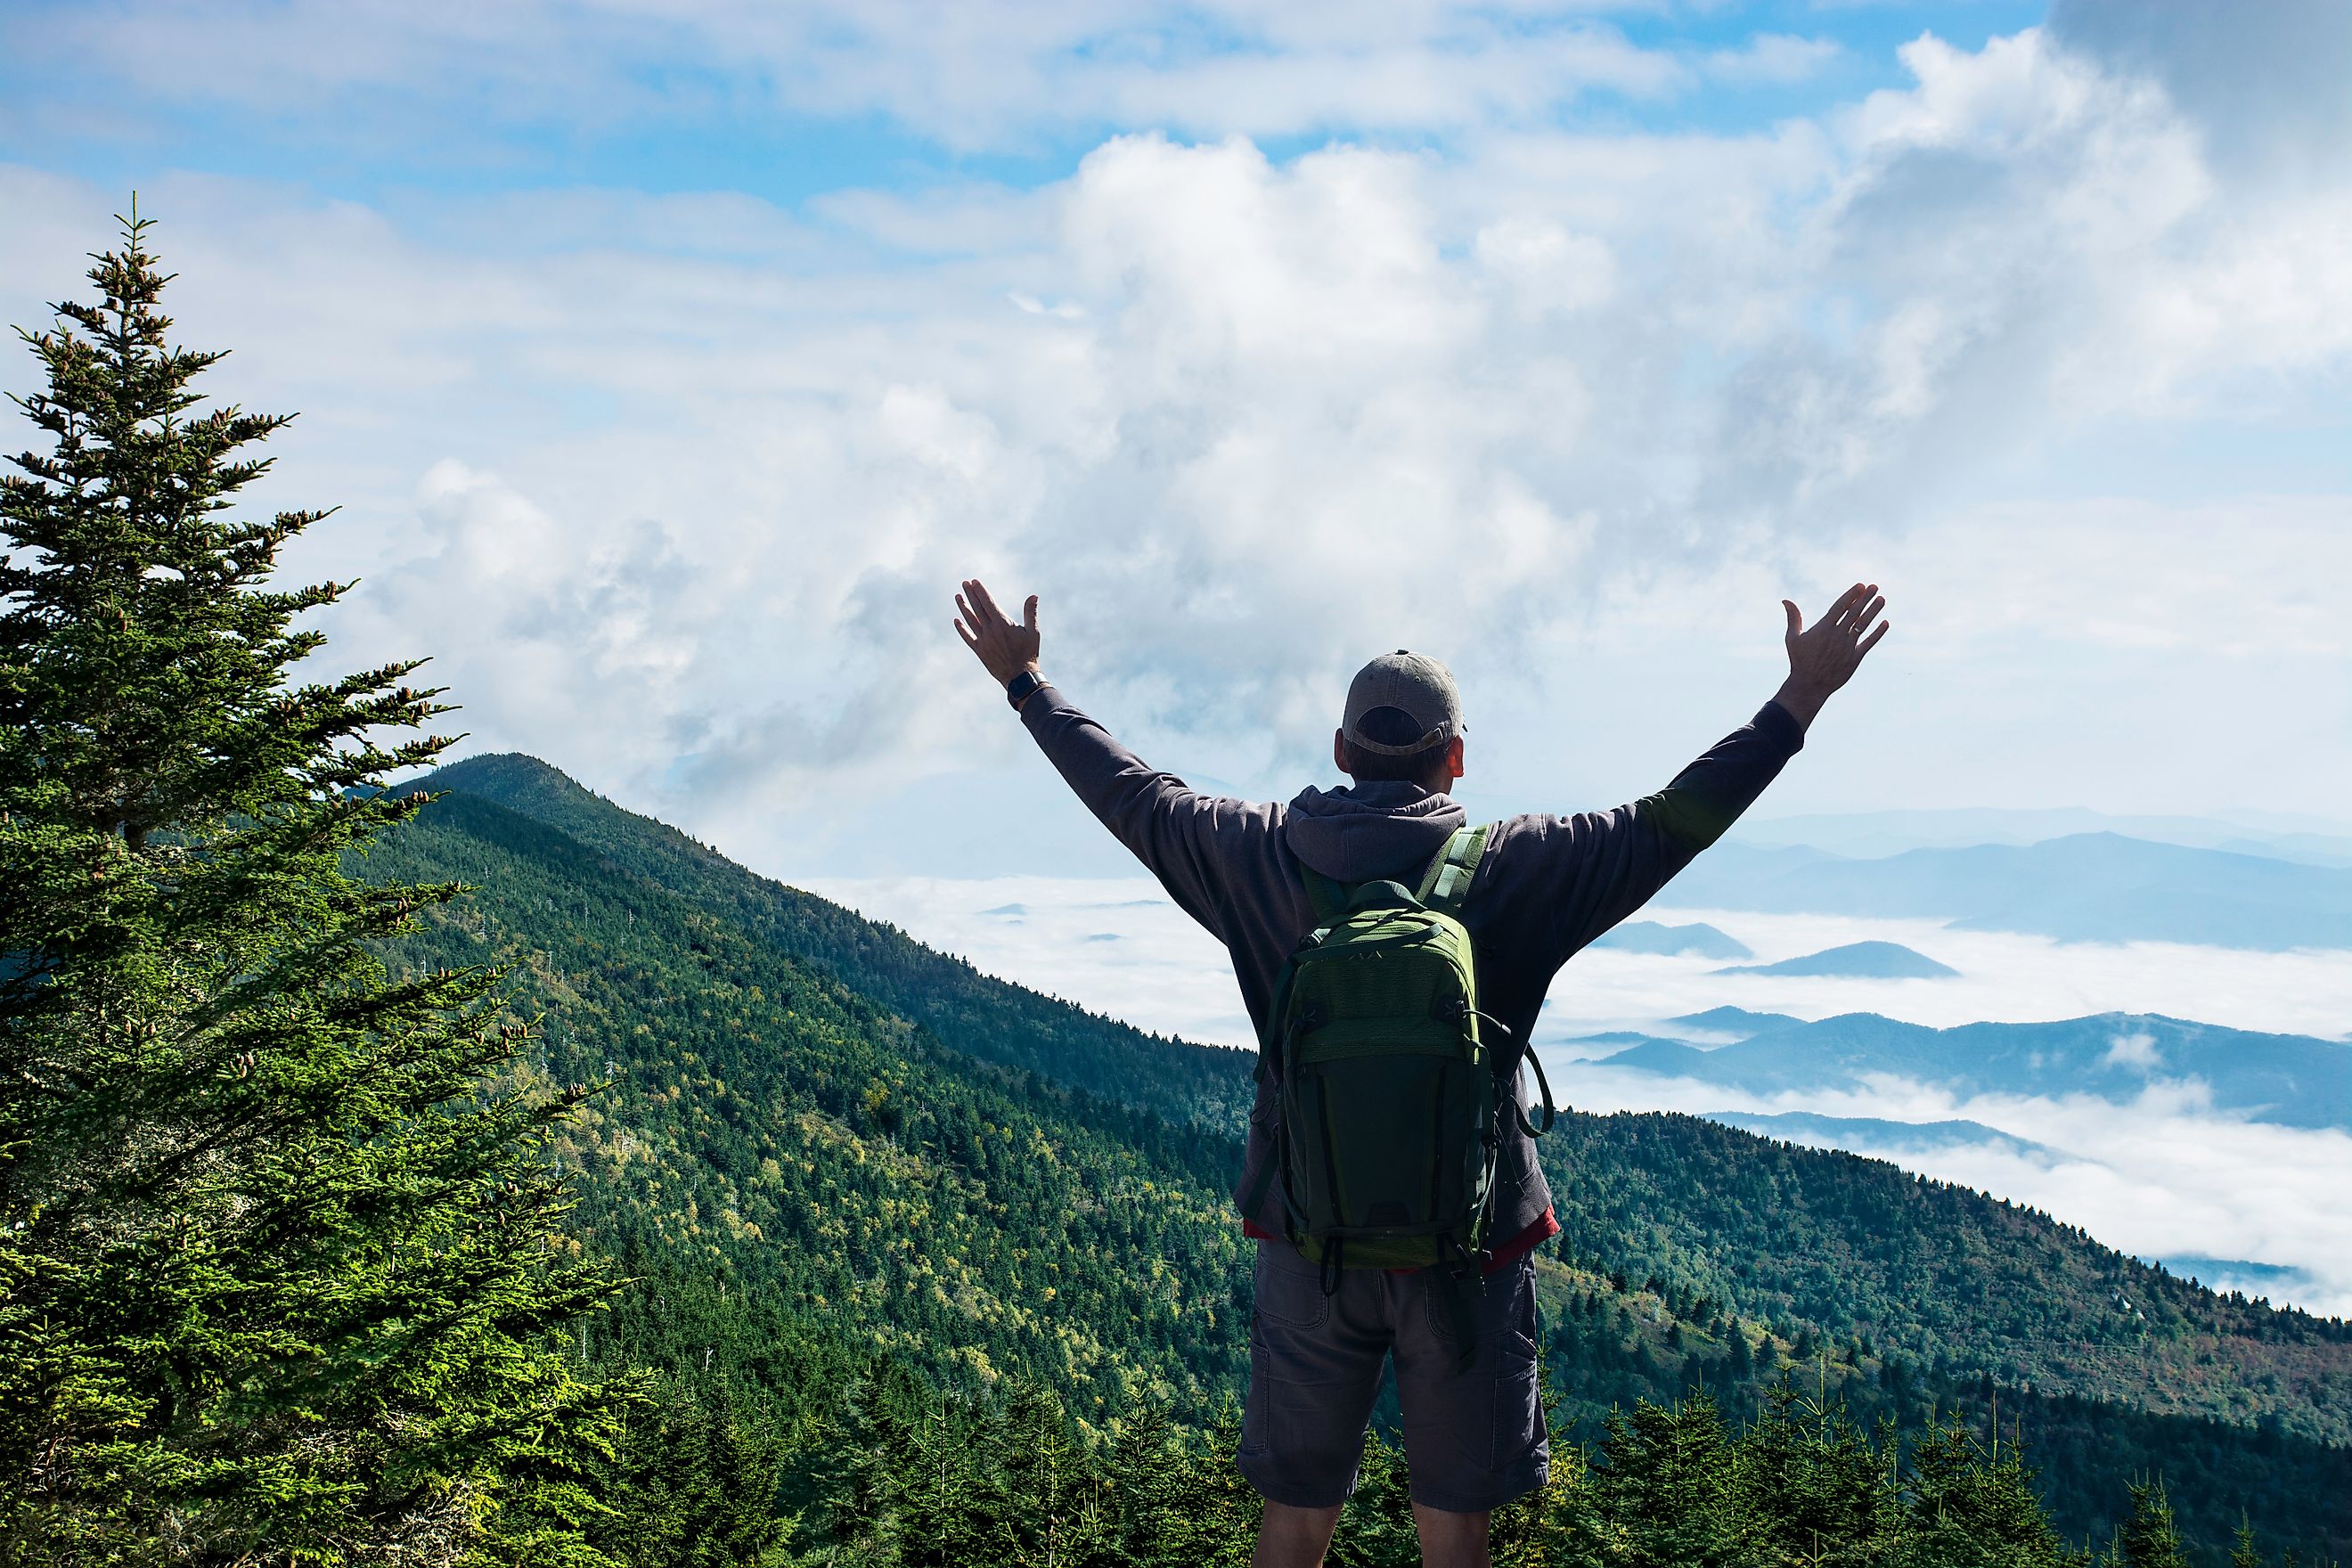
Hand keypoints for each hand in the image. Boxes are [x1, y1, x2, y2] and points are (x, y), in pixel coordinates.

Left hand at [953, 578, 1040, 685]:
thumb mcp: (1033, 632)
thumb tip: (1033, 596)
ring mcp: (983, 641)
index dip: (980, 591)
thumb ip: (1030, 613)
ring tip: (957, 596)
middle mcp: (990, 631)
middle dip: (970, 595)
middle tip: (964, 583)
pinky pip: (967, 637)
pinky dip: (961, 629)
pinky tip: (956, 620)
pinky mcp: (980, 651)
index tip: (974, 582)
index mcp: (1003, 624)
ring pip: (970, 621)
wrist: (1020, 677)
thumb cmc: (1029, 653)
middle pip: (977, 609)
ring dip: (963, 608)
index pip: (988, 603)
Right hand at [1775, 582, 1887, 729]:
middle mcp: (1837, 636)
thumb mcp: (1792, 638)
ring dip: (1873, 611)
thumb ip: (1793, 618)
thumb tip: (1785, 601)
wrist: (1809, 685)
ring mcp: (1848, 647)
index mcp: (1823, 629)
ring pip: (1863, 625)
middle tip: (1874, 587)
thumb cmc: (1799, 660)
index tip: (1860, 586)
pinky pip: (1869, 643)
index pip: (1840, 607)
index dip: (1851, 595)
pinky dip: (1878, 633)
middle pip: (1854, 613)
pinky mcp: (1855, 658)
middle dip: (1865, 599)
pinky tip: (1885, 623)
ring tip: (1882, 599)